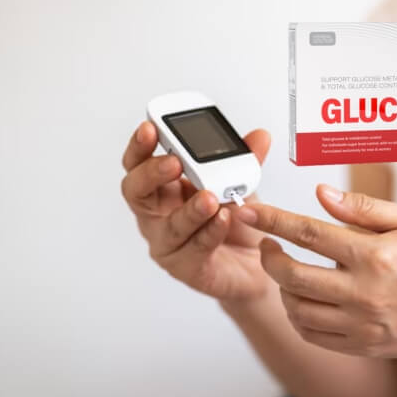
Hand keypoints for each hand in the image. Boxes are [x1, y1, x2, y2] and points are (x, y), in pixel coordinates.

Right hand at [121, 121, 271, 301]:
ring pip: (168, 226)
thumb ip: (246, 160)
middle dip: (152, 173)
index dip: (140, 146)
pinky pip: (195, 248)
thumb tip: (260, 136)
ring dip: (189, 209)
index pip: (139, 163)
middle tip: (175, 162)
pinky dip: (210, 232)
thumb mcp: (240, 184)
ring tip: (209, 197)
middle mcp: (159, 214)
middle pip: (136, 192)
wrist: (257, 263)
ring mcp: (169, 243)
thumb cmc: (236, 222)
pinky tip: (224, 219)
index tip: (150, 128)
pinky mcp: (186, 268)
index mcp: (165, 187)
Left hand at [234, 185, 396, 357]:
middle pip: (292, 276)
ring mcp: (361, 324)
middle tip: (267, 245)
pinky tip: (302, 298)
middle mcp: (364, 292)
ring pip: (297, 309)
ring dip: (281, 287)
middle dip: (269, 258)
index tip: (248, 212)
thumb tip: (321, 193)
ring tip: (287, 271)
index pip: (309, 233)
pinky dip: (296, 316)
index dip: (273, 221)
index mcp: (374, 255)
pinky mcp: (361, 345)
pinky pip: (311, 334)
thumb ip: (363, 208)